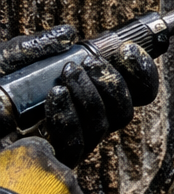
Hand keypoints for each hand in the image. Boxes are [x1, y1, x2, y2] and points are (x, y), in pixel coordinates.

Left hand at [0, 25, 159, 165]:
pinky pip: (76, 144)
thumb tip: (68, 35)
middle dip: (115, 83)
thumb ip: (38, 46)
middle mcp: (83, 121)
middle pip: (125, 111)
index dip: (141, 73)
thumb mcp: (10, 59)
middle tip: (89, 64)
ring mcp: (70, 142)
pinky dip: (70, 116)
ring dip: (90, 95)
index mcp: (85, 96)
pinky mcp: (53, 159)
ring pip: (103, 125)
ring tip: (67, 75)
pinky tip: (55, 95)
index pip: (133, 92)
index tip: (128, 50)